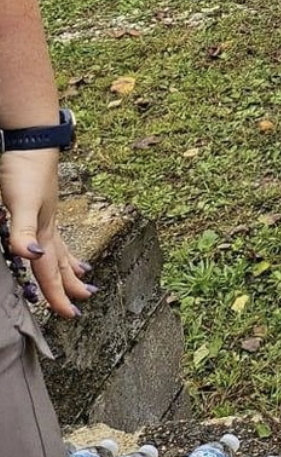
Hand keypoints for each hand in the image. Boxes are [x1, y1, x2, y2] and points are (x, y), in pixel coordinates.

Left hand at [2, 148, 94, 319]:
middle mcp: (48, 226)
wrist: (30, 142)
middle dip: (70, 284)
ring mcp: (46, 215)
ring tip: (84, 275)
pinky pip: (52, 235)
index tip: (70, 314)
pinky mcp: (40, 206)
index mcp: (44, 231)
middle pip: (62, 262)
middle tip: (84, 301)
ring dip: (70, 266)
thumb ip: (22, 230)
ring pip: (61, 248)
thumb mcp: (20, 203)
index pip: (50, 270)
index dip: (58, 294)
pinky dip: (58, 245)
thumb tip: (34, 256)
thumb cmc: (24, 171)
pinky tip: (54, 241)